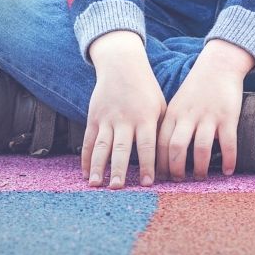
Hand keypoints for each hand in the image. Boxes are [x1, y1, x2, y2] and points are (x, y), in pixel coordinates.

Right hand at [84, 31, 165, 188]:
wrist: (122, 65)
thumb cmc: (146, 89)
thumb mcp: (160, 106)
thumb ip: (160, 130)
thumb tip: (167, 160)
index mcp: (145, 117)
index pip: (147, 146)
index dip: (147, 165)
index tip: (148, 184)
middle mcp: (125, 119)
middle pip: (121, 148)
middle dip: (119, 169)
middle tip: (117, 188)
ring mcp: (107, 118)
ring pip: (101, 146)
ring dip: (98, 167)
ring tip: (96, 185)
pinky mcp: (94, 117)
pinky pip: (89, 140)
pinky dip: (86, 157)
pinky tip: (86, 173)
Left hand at [158, 39, 253, 180]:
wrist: (218, 65)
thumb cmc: (196, 88)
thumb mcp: (176, 103)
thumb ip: (170, 125)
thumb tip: (162, 154)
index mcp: (173, 113)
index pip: (161, 143)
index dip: (160, 163)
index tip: (160, 178)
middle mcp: (189, 116)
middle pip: (177, 148)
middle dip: (176, 170)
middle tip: (178, 182)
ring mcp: (209, 116)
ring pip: (201, 149)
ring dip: (200, 168)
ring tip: (200, 177)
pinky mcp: (228, 117)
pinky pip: (228, 144)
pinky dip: (228, 160)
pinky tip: (228, 171)